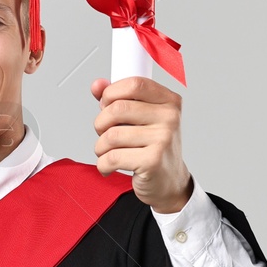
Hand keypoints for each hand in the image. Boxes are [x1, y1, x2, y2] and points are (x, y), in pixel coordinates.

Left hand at [90, 76, 192, 213]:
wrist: (169, 182)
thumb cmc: (153, 148)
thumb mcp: (140, 119)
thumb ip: (118, 99)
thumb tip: (97, 85)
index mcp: (169, 101)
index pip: (135, 84)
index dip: (112, 92)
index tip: (105, 104)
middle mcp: (170, 117)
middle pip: (117, 109)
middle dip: (100, 123)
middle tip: (104, 134)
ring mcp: (163, 139)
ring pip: (111, 135)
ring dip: (100, 147)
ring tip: (108, 153)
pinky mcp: (152, 161)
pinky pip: (112, 157)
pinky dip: (103, 164)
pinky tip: (110, 166)